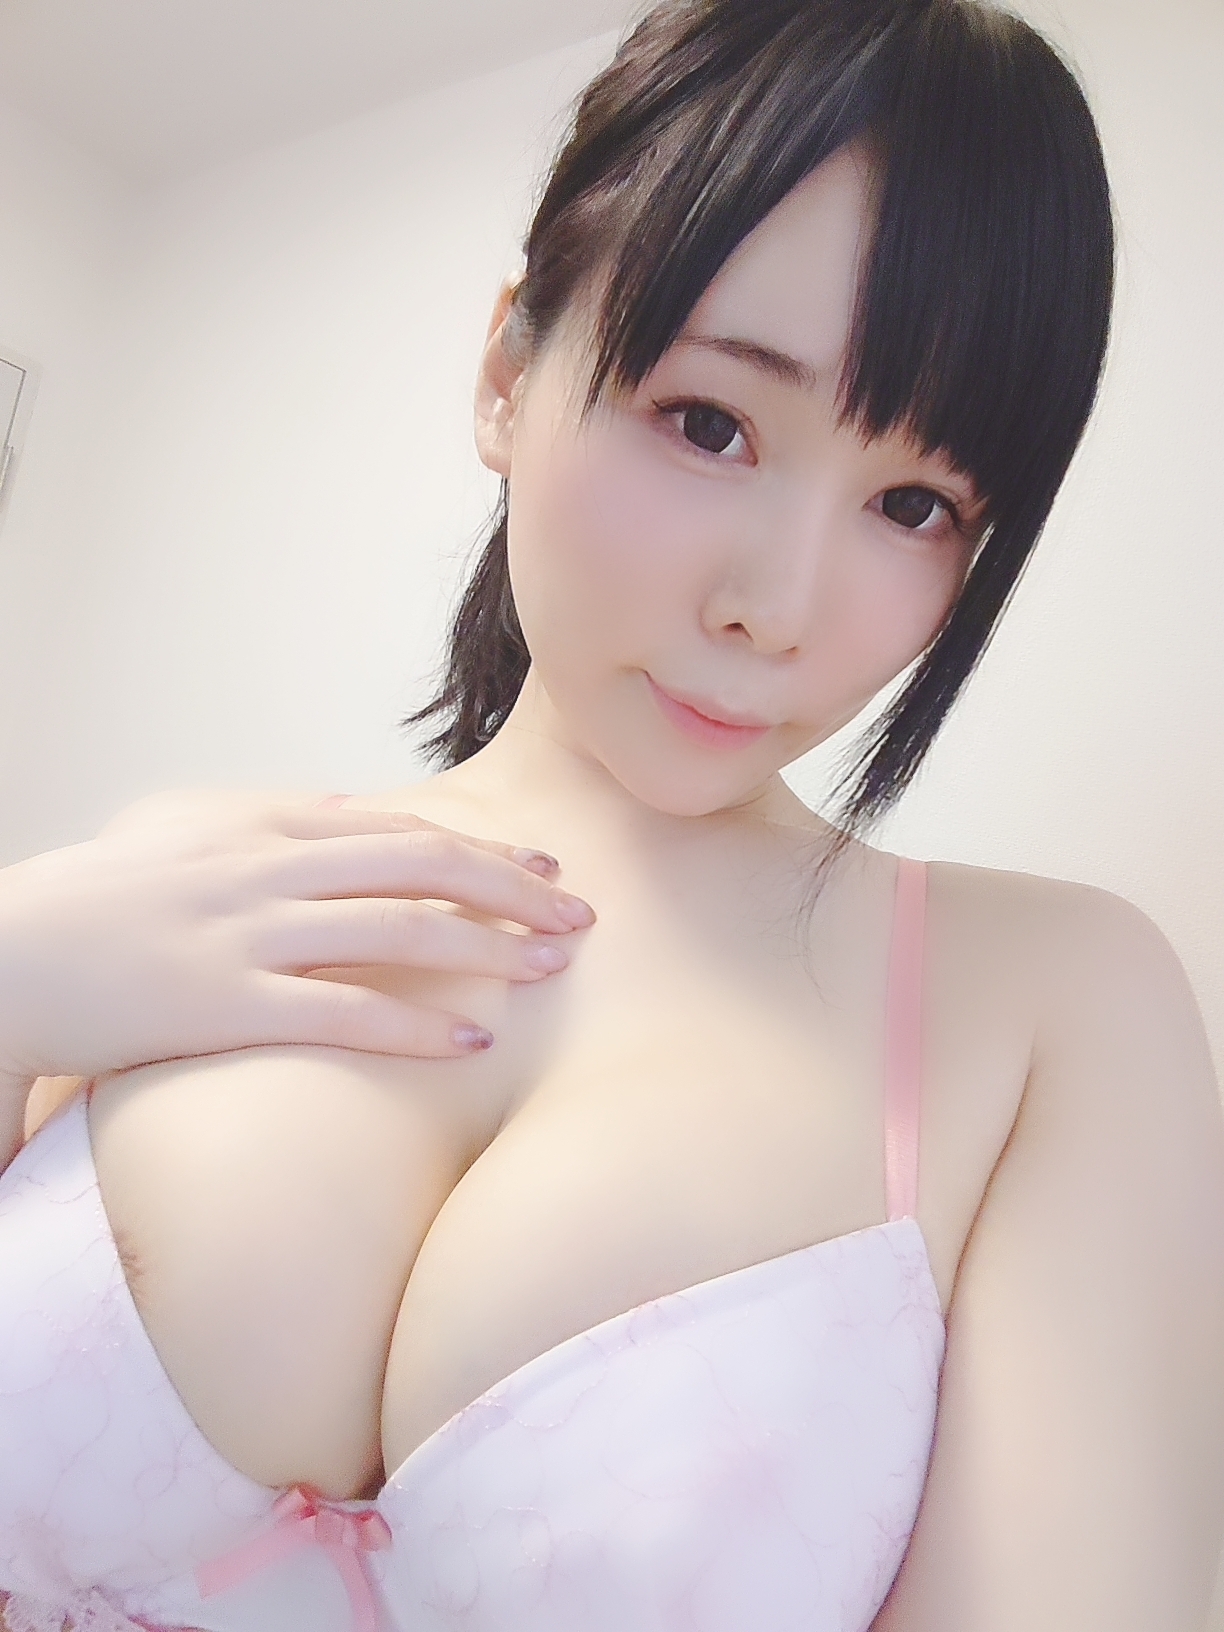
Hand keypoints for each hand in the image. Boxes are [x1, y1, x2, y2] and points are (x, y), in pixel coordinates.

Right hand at [0, 788, 595, 1085]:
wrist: (7, 951)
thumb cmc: (102, 898)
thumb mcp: (189, 829)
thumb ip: (273, 816)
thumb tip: (349, 808)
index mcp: (264, 827)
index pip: (402, 829)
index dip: (483, 848)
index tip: (543, 867)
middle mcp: (269, 869)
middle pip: (420, 865)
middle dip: (511, 888)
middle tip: (579, 915)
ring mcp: (249, 933)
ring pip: (398, 928)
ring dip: (488, 946)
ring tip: (551, 967)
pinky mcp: (225, 1002)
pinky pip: (342, 1010)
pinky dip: (416, 1023)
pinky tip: (473, 1039)